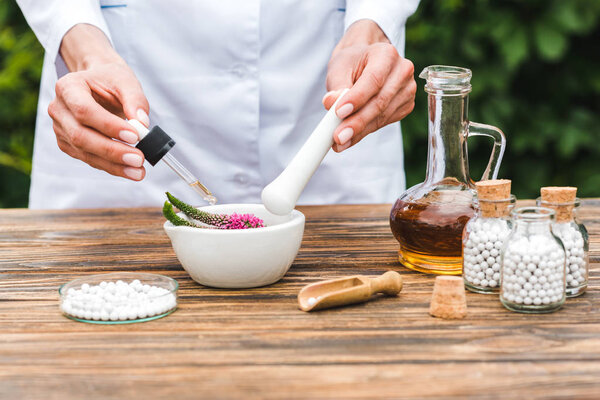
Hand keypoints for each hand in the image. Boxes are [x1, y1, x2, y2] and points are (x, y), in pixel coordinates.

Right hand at [47, 24, 148, 180]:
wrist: (98, 84)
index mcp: (68, 87)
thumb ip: (135, 100)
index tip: (135, 136)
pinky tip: (129, 170)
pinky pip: (89, 159)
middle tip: (139, 159)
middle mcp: (59, 109)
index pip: (84, 110)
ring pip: (85, 152)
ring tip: (138, 171)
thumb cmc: (110, 80)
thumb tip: (142, 124)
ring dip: (113, 165)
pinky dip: (110, 166)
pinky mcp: (68, 144)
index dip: (108, 126)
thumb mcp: (125, 81)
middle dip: (112, 151)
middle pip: (81, 136)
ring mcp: (61, 129)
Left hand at [324, 20, 416, 151]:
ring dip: (359, 131)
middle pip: (380, 102)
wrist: (365, 63)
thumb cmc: (352, 63)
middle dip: (357, 122)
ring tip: (339, 142)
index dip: (357, 98)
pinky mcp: (405, 106)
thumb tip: (331, 104)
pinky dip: (365, 131)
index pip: (373, 79)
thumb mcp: (340, 69)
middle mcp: (402, 71)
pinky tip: (351, 137)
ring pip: (382, 116)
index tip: (339, 112)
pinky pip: (384, 122)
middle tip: (338, 137)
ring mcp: (407, 90)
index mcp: (387, 54)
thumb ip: (336, 87)